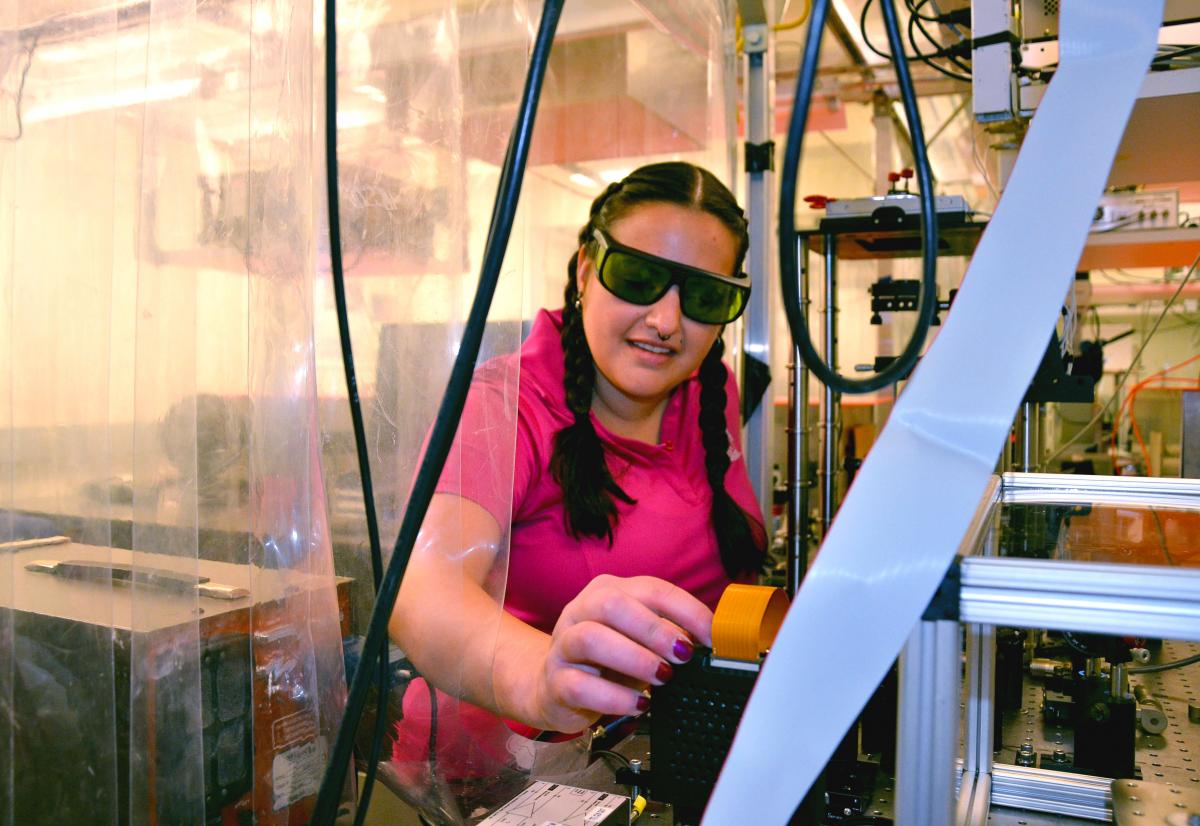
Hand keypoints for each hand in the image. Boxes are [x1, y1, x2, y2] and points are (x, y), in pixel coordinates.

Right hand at [530, 574, 712, 732]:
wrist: (552, 684)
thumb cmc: (606, 660)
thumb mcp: (640, 641)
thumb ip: (669, 635)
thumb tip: (708, 643)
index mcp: (609, 591)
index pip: (651, 589)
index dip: (686, 610)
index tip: (711, 636)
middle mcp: (582, 611)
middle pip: (612, 604)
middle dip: (653, 630)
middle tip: (681, 656)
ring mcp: (564, 645)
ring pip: (590, 638)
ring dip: (634, 658)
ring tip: (662, 678)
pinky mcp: (554, 681)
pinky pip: (580, 686)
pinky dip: (614, 697)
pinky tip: (639, 704)